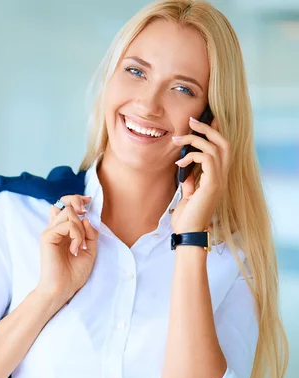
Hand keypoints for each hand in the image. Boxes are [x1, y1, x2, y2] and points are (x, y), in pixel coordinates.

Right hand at [37, 195, 98, 304]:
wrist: (63, 289)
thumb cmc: (74, 274)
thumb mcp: (90, 251)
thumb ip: (90, 234)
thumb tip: (86, 218)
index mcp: (63, 231)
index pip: (65, 205)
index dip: (76, 199)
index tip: (89, 202)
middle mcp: (55, 228)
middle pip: (67, 204)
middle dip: (80, 209)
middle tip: (86, 230)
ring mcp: (50, 232)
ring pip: (68, 213)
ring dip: (80, 229)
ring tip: (80, 246)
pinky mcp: (47, 236)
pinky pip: (67, 225)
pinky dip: (76, 236)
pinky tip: (74, 250)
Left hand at [171, 117, 230, 232]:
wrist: (188, 233)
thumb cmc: (187, 216)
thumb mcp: (187, 193)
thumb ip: (190, 178)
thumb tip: (184, 165)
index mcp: (217, 177)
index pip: (221, 148)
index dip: (213, 132)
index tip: (197, 123)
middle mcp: (222, 176)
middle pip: (224, 142)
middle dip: (208, 128)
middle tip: (191, 120)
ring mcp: (219, 179)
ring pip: (215, 147)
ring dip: (194, 139)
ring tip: (176, 140)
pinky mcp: (213, 184)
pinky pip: (206, 158)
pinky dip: (191, 156)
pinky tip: (179, 164)